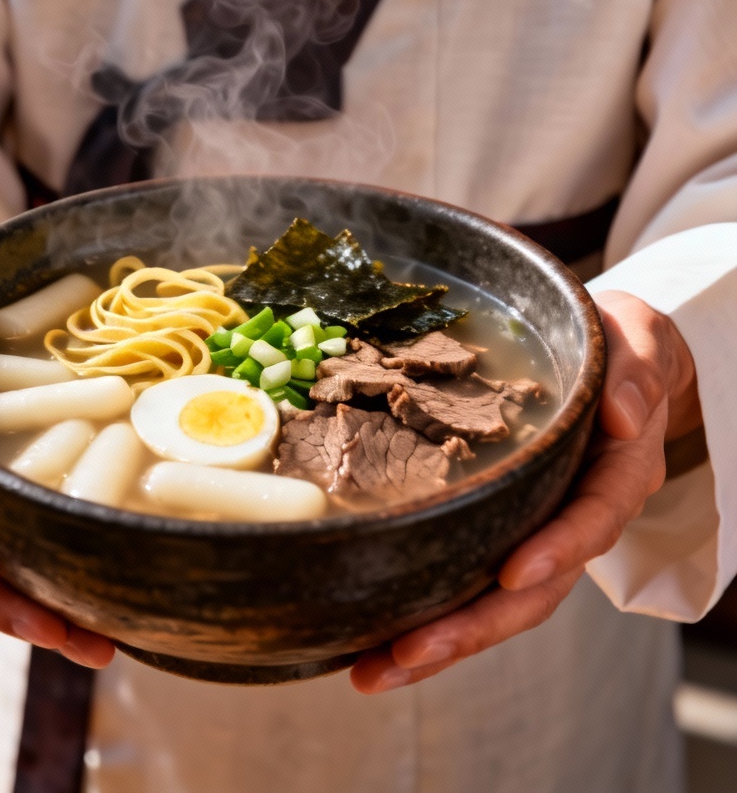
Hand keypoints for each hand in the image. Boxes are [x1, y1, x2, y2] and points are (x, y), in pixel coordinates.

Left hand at [349, 289, 700, 693]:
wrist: (616, 363)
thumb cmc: (619, 347)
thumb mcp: (638, 340)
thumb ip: (637, 374)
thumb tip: (621, 418)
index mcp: (614, 473)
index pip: (590, 520)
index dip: (556, 550)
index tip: (512, 572)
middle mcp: (578, 514)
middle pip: (534, 590)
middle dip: (471, 627)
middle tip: (403, 653)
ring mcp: (541, 530)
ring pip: (498, 602)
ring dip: (439, 640)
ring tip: (371, 669)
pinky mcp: (507, 531)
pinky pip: (473, 579)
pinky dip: (431, 613)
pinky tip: (375, 638)